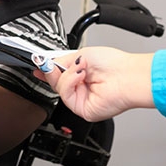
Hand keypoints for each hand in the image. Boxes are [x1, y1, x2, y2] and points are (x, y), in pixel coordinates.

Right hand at [33, 46, 153, 121]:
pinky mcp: (82, 109)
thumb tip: (45, 63)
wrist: (128, 75)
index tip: (37, 64)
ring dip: (65, 75)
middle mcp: (81, 88)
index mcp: (80, 74)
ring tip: (79, 68)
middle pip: (54, 83)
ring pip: (58, 89)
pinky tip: (80, 76)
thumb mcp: (80, 55)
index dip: (46, 70)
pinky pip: (65, 96)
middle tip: (50, 63)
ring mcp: (81, 99)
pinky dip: (69, 83)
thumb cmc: (115, 64)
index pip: (58, 75)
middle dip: (52, 70)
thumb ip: (60, 61)